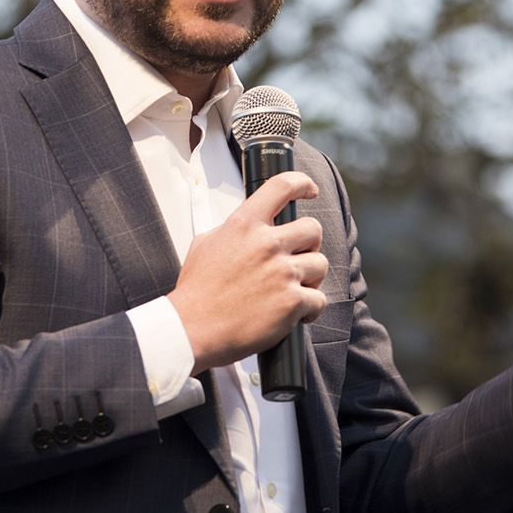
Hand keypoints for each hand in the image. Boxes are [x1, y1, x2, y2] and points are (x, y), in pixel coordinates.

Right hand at [167, 171, 328, 372]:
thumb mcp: (205, 244)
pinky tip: (296, 314)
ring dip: (311, 278)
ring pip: (321, 264)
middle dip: (310, 244)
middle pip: (313, 228)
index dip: (302, 183)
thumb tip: (248, 227)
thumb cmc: (197, 292)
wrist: (192, 329)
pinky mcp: (292, 301)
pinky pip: (319, 299)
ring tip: (293, 289)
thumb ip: (232, 230)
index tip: (309, 189)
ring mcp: (282, 272)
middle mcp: (267, 244)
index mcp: (244, 224)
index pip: (282, 186)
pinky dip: (311, 309)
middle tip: (299, 258)